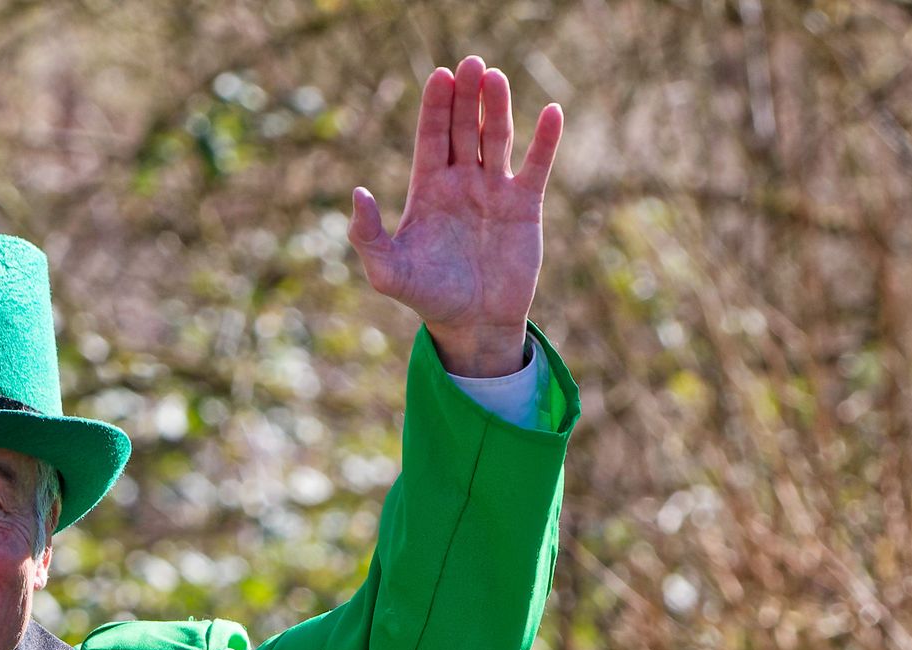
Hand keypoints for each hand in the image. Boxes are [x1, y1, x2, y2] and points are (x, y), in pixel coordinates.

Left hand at [351, 58, 561, 378]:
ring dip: (497, 108)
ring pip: (497, 138)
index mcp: (428, 190)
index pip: (431, 138)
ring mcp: (494, 190)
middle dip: (466, 97)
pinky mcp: (525, 205)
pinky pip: (537, 165)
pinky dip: (546, 140)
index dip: (435, 108)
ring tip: (496, 77)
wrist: (474, 324)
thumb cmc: (428, 299)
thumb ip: (368, 235)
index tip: (440, 76)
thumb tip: (358, 192)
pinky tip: (553, 112)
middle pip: (464, 128)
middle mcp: (461, 182)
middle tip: (471, 63)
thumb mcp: (389, 272)